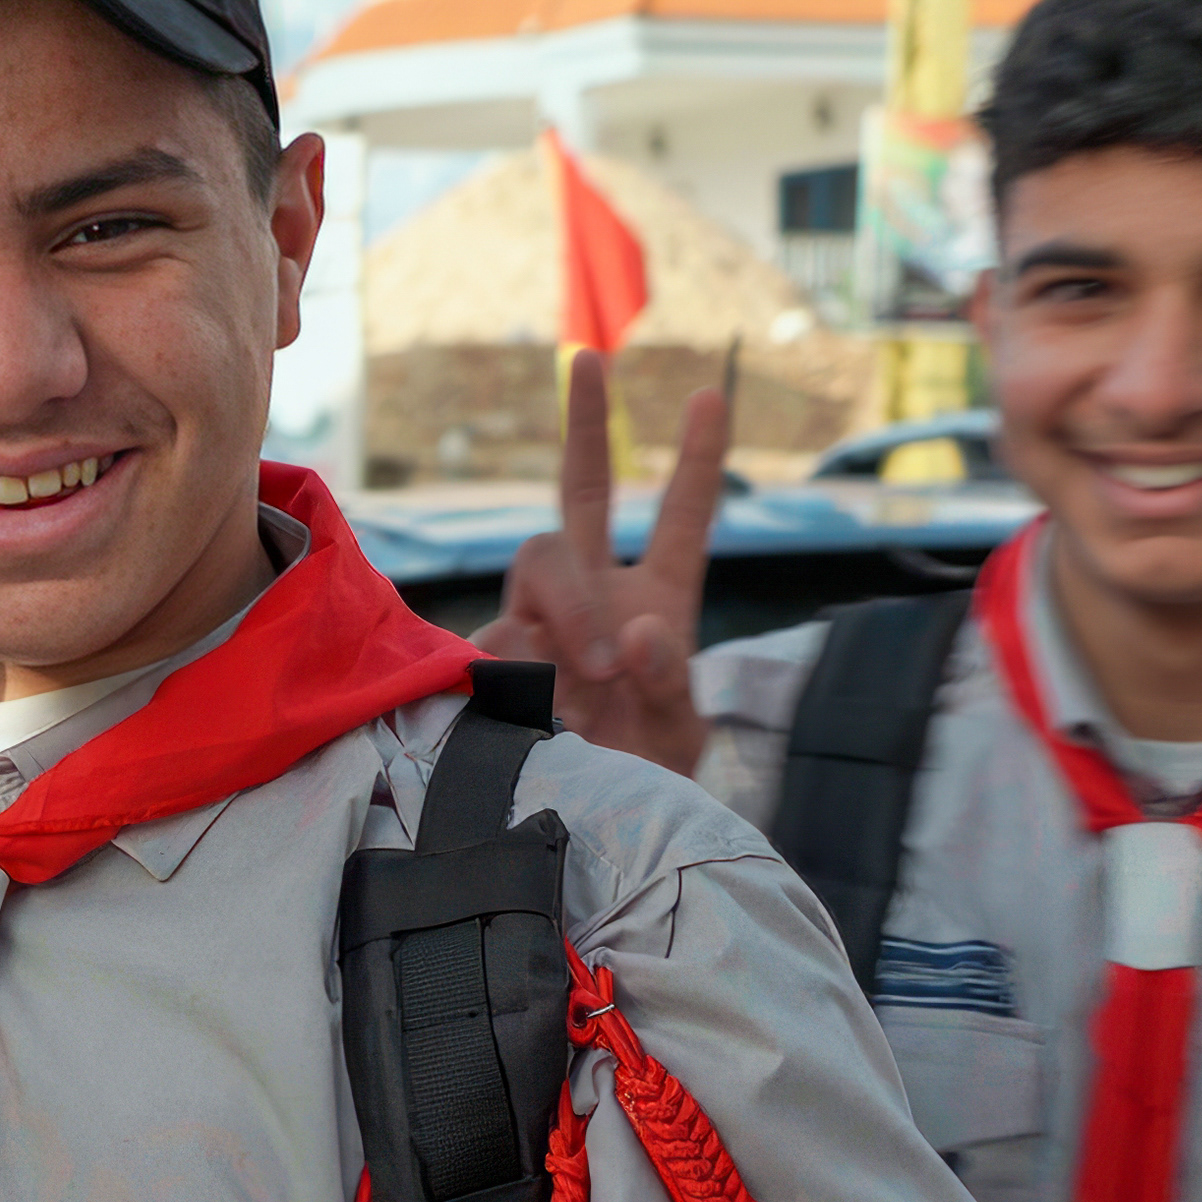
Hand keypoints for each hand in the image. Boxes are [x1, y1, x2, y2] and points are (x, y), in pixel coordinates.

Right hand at [474, 350, 725, 776]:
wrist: (582, 840)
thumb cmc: (643, 786)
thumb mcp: (681, 742)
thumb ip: (673, 683)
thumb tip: (641, 628)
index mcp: (658, 604)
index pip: (680, 520)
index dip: (697, 459)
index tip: (710, 395)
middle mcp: (595, 599)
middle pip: (581, 492)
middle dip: (587, 422)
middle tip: (592, 361)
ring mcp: (538, 622)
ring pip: (541, 562)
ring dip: (570, 608)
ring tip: (587, 683)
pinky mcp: (491, 656)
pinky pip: (495, 634)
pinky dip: (520, 667)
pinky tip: (538, 709)